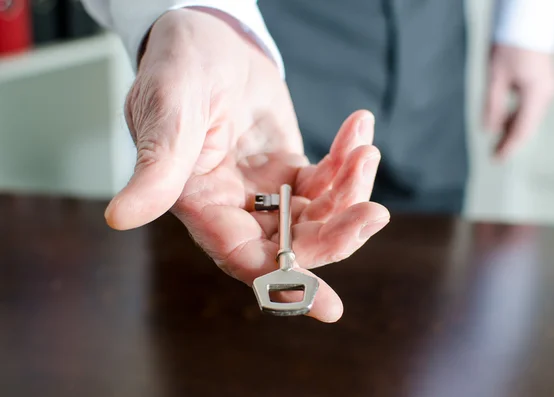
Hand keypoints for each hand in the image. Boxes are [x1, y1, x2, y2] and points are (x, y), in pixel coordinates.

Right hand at [104, 9, 389, 321]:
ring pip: (318, 216)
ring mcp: (265, 189)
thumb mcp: (167, 109)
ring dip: (350, 192)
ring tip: (364, 149)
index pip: (244, 258)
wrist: (208, 36)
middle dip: (337, 235)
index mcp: (200, 203)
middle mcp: (234, 206)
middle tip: (373, 212)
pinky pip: (327, 180)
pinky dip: (348, 161)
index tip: (329, 306)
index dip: (284, 284)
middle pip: (293, 245)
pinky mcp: (288, 166)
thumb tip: (119, 216)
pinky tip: (359, 129)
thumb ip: (155, 165)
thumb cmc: (178, 66)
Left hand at [484, 44, 553, 159]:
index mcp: (536, 94)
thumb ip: (492, 107)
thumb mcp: (495, 78)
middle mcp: (546, 94)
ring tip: (495, 143)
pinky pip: (529, 108)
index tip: (496, 159)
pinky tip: (503, 125)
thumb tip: (489, 130)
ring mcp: (546, 89)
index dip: (509, 147)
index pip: (522, 130)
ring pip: (529, 118)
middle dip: (510, 142)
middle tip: (493, 156)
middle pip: (527, 126)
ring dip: (512, 130)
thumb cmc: (511, 45)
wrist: (526, 22)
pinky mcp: (541, 84)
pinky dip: (516, 118)